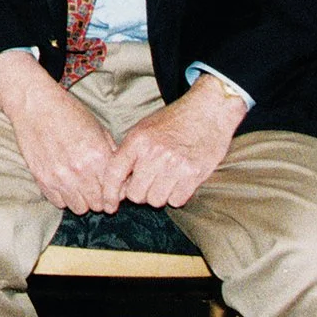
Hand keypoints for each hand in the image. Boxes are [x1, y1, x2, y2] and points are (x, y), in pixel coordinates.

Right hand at [0, 49, 121, 213]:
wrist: (35, 105)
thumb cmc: (69, 113)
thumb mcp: (98, 128)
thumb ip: (112, 154)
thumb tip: (123, 177)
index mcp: (99, 156)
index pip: (115, 193)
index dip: (116, 193)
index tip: (111, 189)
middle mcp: (81, 170)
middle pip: (98, 205)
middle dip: (100, 199)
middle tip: (95, 188)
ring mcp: (61, 177)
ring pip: (80, 208)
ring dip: (82, 200)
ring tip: (79, 186)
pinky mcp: (43, 179)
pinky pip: (59, 203)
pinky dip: (63, 197)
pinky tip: (64, 183)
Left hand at [105, 76, 247, 207]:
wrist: (208, 110)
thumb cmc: (174, 120)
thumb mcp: (144, 128)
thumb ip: (130, 151)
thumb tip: (116, 180)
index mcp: (138, 140)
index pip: (114, 172)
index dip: (109, 193)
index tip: (108, 205)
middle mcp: (154, 153)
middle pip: (135, 194)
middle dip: (140, 193)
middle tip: (149, 182)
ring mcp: (174, 165)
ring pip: (156, 201)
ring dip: (159, 195)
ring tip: (166, 179)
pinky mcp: (194, 174)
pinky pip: (176, 201)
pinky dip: (177, 196)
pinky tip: (180, 181)